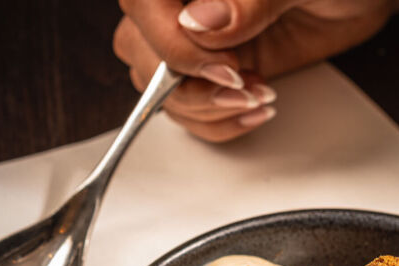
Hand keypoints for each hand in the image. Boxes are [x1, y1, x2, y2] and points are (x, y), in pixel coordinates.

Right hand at [113, 0, 398, 141]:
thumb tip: (200, 21)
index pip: (143, 3)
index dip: (172, 44)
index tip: (224, 66)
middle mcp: (183, 4)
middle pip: (141, 50)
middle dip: (188, 84)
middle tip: (242, 84)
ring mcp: (197, 40)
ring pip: (159, 87)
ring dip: (207, 107)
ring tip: (257, 94)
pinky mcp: (214, 71)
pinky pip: (189, 108)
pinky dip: (219, 121)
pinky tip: (255, 107)